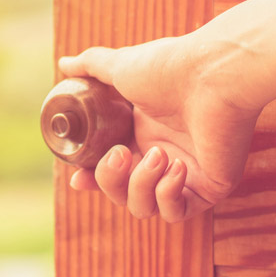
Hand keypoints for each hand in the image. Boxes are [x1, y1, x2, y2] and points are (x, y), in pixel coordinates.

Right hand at [58, 35, 262, 221]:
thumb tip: (63, 64)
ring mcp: (188, 174)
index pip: (111, 171)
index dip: (92, 179)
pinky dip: (169, 195)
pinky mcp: (211, 186)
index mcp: (142, 133)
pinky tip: (177, 168)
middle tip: (121, 154)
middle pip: (122, 193)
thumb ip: (91, 67)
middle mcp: (164, 155)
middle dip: (112, 181)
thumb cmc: (170, 67)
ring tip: (158, 154)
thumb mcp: (119, 66)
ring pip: (146, 208)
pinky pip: (179, 212)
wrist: (212, 73)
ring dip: (142, 186)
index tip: (78, 177)